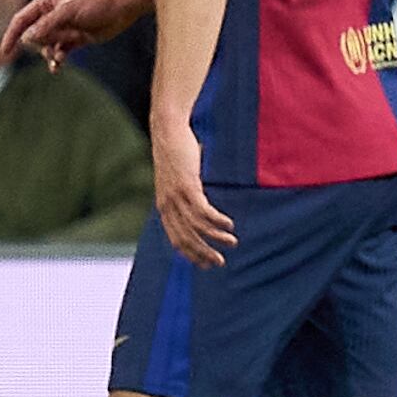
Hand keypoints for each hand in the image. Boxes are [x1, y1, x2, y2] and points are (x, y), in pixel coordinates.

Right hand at [4, 0, 141, 68]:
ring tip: (58, 59)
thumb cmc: (95, 4)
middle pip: (33, 36)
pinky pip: (59, 51)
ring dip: (49, 54)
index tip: (5, 52)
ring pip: (46, 46)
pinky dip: (57, 59)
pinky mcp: (75, 38)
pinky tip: (58, 65)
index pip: (21, 20)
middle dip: (40, 44)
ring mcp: (63, 28)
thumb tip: (26, 39)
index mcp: (46, 3)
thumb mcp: (68, 12)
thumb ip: (47, 25)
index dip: (11, 35)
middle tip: (55, 45)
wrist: (122, 8)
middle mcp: (51, 15)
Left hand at [149, 119, 235, 268]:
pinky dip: (216, 221)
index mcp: (164, 206)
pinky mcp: (187, 187)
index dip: (190, 254)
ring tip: (232, 243)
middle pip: (185, 238)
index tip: (205, 264)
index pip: (176, 238)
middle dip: (203, 253)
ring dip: (215, 237)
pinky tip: (229, 224)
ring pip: (196, 227)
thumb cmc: (177, 152)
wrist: (168, 132)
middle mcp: (167, 205)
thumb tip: (201, 200)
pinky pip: (203, 211)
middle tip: (220, 262)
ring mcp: (176, 197)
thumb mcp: (179, 178)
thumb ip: (188, 192)